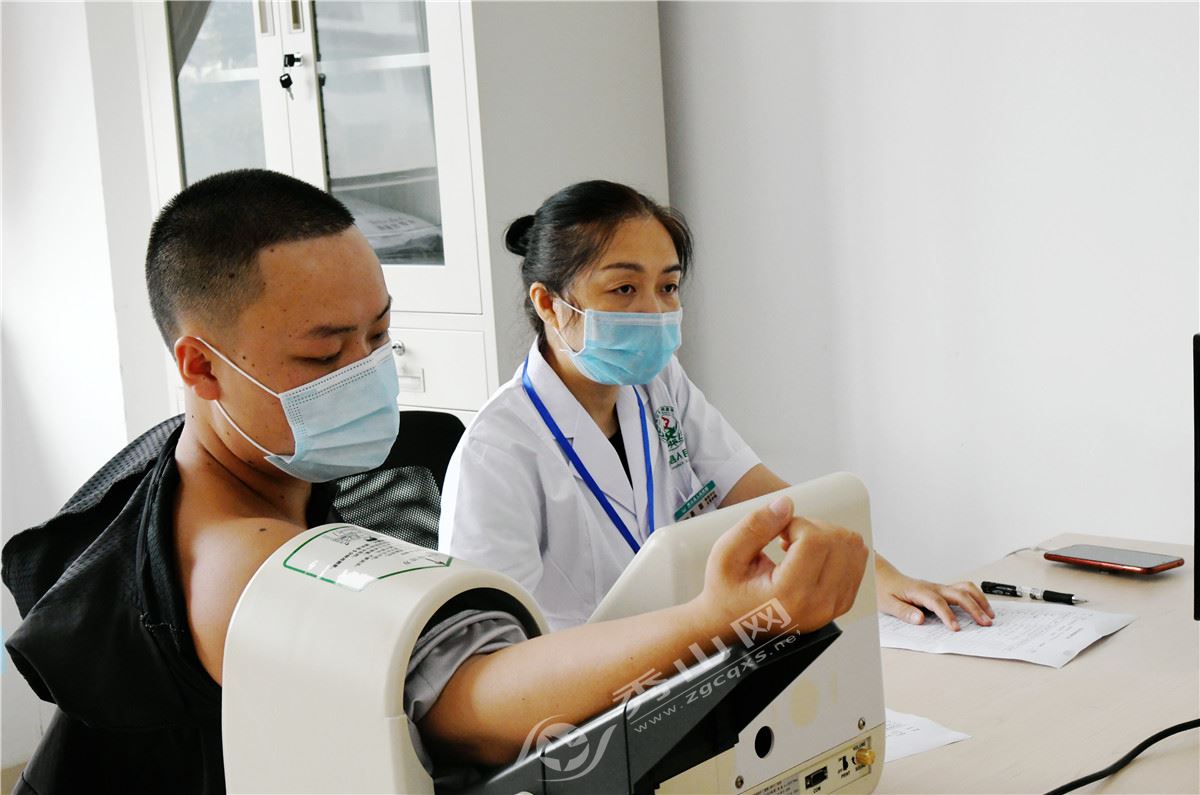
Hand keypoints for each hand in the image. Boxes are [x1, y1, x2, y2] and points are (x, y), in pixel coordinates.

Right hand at [693, 496, 868, 639]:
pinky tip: (812, 555)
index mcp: (789, 596)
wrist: (730, 625)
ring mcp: (832, 608)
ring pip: (855, 550)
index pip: (815, 541)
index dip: (796, 524)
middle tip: (786, 537)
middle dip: (813, 528)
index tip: (777, 532)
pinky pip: (858, 563)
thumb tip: (786, 503)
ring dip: (828, 537)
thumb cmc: (725, 592)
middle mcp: (818, 605)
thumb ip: (755, 526)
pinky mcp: (839, 605)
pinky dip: (838, 550)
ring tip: (799, 546)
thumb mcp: (725, 554)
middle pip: (840, 542)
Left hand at [875, 557, 993, 630]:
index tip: (956, 628)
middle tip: (985, 623)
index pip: (938, 603)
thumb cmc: (886, 590)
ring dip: (979, 600)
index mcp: (919, 591)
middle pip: (958, 594)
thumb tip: (919, 620)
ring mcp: (939, 587)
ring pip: (965, 588)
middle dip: (974, 608)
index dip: (948, 615)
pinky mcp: (942, 589)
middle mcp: (933, 587)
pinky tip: (982, 607)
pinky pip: (963, 589)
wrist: (885, 578)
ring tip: (989, 615)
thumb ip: (904, 612)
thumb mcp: (888, 604)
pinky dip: (975, 597)